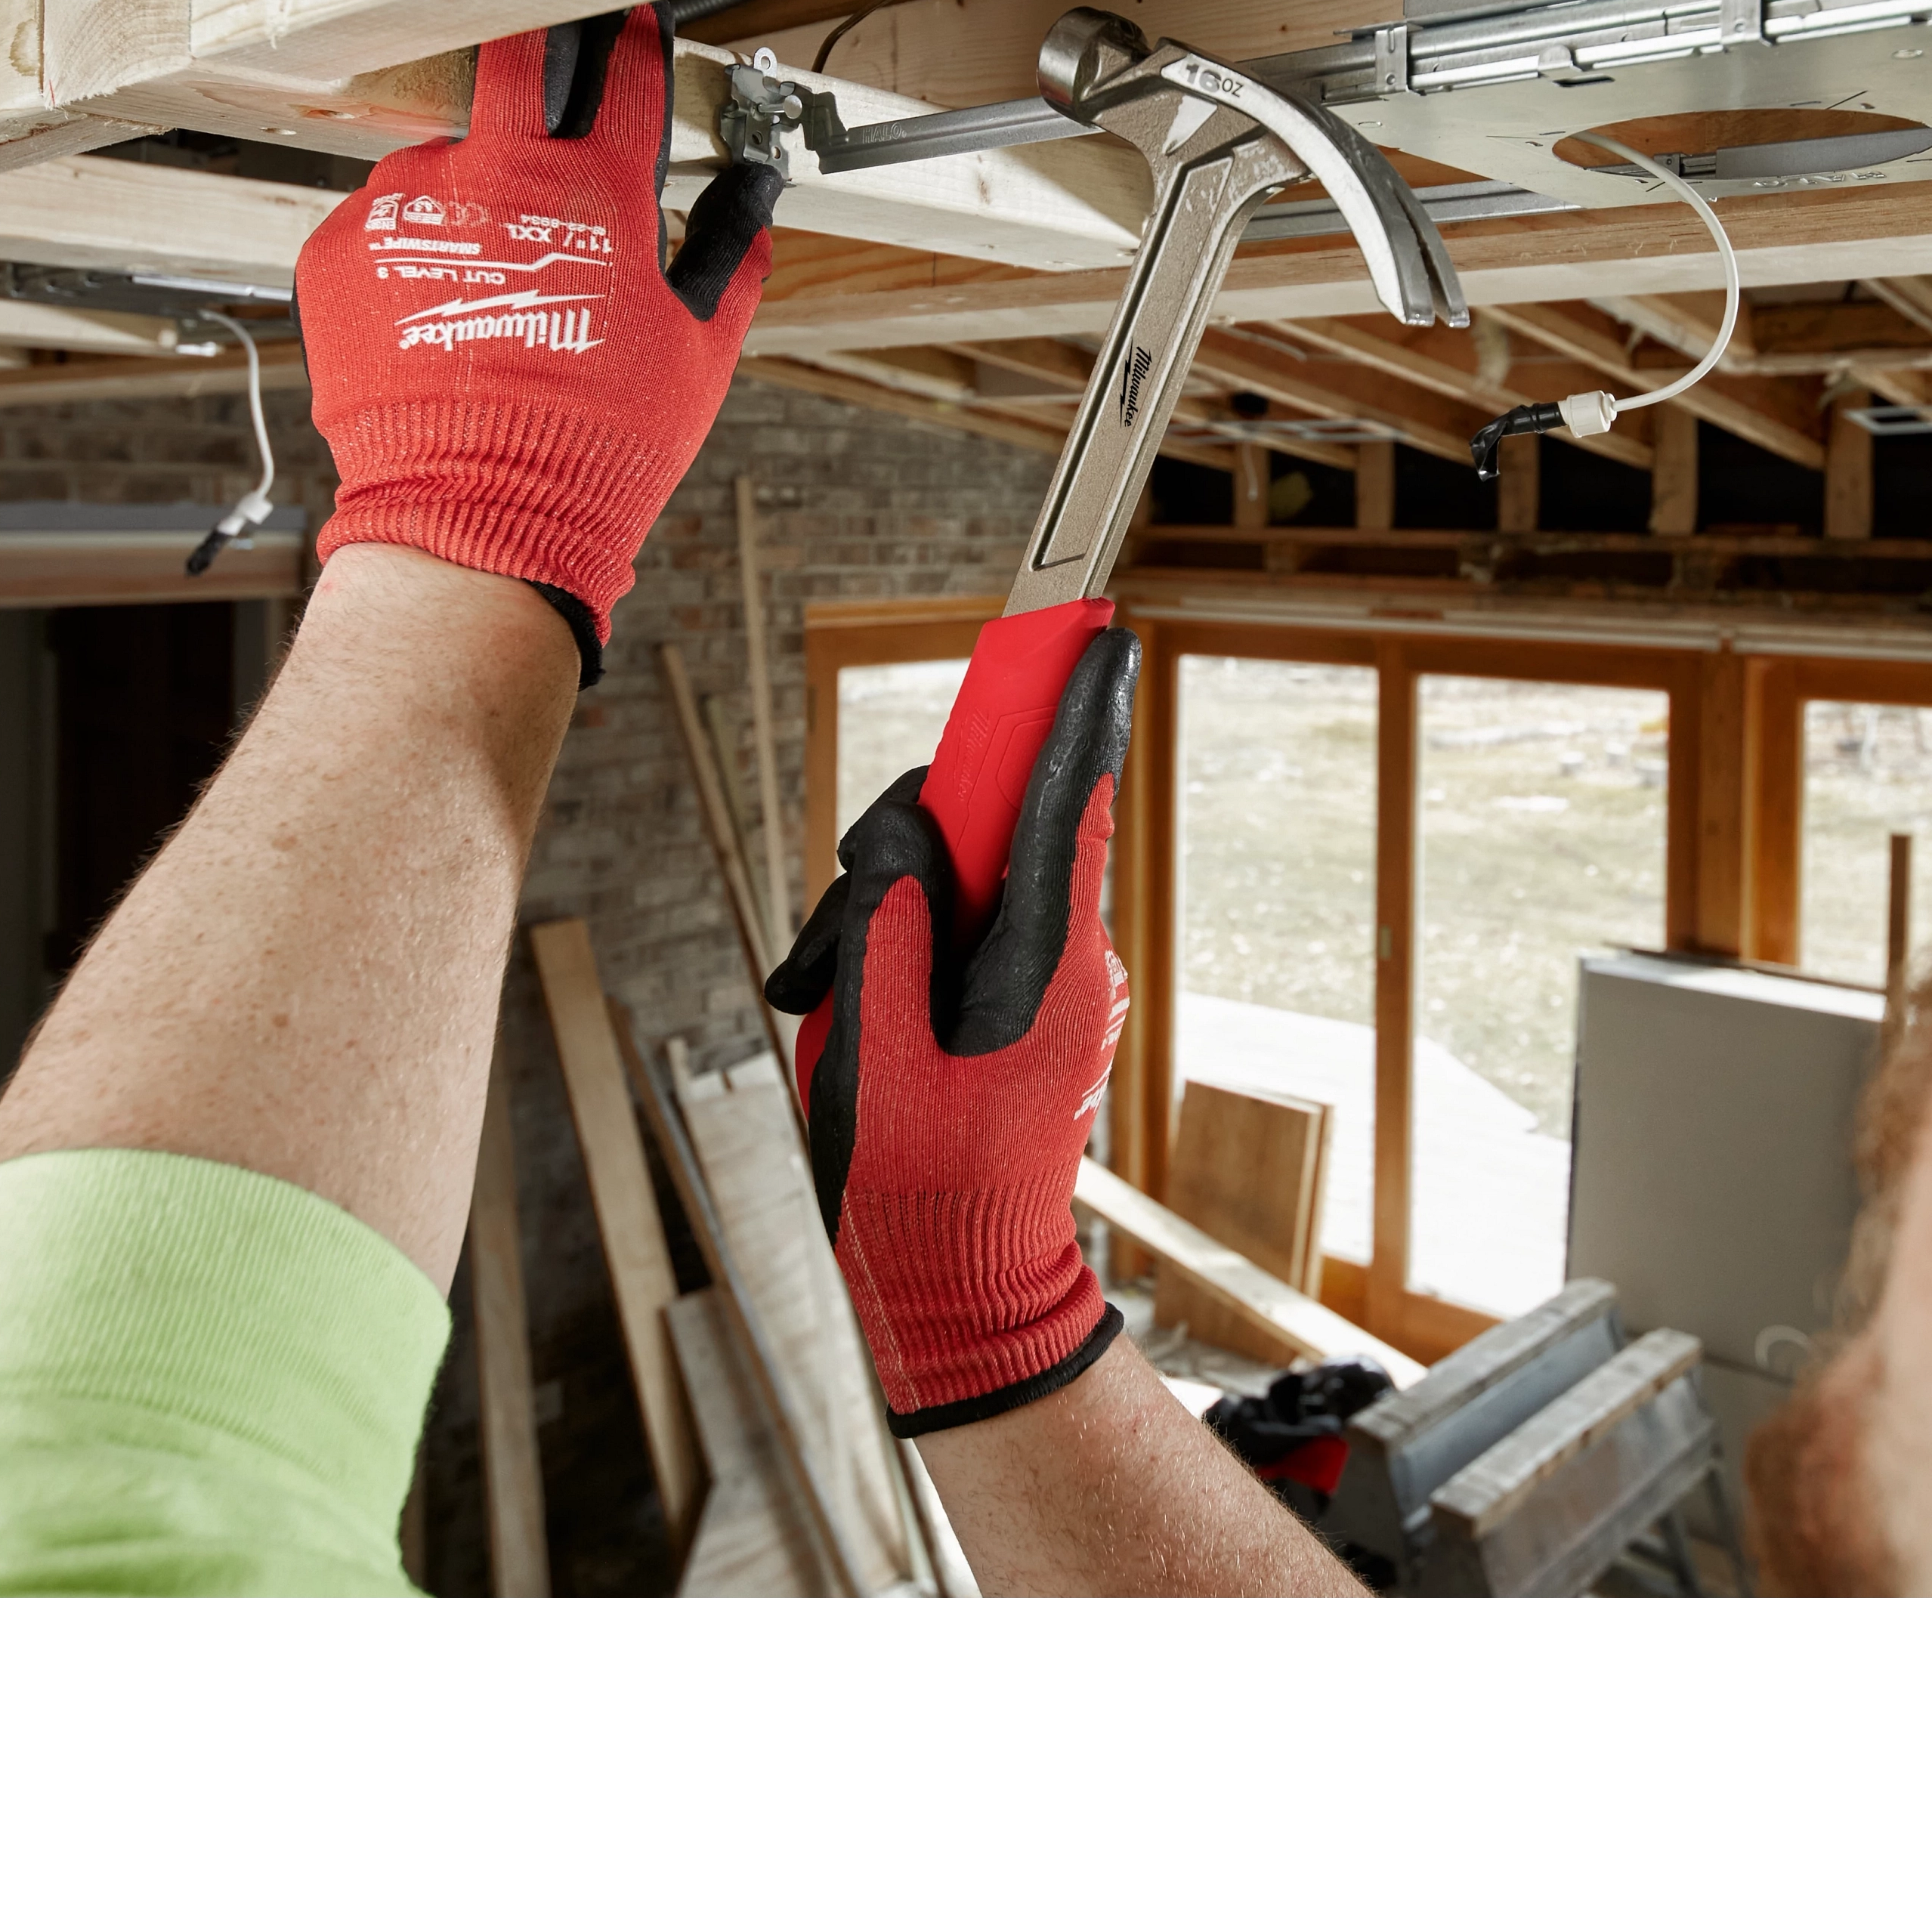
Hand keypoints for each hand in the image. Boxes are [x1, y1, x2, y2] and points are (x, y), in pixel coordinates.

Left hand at [298, 9, 780, 669]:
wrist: (477, 517)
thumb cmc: (598, 444)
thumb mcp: (699, 351)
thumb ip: (733, 251)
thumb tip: (756, 189)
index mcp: (600, 193)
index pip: (626, 70)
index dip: (637, 34)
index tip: (633, 20)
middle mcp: (498, 173)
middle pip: (517, 53)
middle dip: (542, 41)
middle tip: (553, 57)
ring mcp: (410, 202)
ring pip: (445, 151)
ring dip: (471, 180)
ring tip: (487, 265)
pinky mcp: (341, 245)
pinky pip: (384, 217)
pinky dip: (413, 244)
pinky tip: (436, 304)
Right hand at [765, 630, 1140, 1431]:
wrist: (964, 1297)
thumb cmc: (917, 1189)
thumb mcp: (870, 1052)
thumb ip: (886, 929)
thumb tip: (906, 836)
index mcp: (1043, 967)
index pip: (1068, 807)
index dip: (1076, 713)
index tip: (1101, 633)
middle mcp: (1070, 962)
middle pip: (998, 835)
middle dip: (905, 858)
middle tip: (830, 955)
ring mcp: (1058, 985)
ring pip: (971, 884)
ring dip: (892, 921)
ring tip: (835, 1015)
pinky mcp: (1035, 1007)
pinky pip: (970, 933)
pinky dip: (907, 952)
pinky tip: (857, 1019)